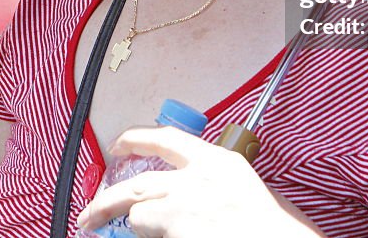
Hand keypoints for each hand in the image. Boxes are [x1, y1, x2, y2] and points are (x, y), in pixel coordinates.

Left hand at [76, 127, 324, 237]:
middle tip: (90, 215)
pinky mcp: (178, 231)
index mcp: (219, 161)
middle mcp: (198, 179)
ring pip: (139, 215)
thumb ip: (215, 182)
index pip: (166, 138)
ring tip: (145, 235)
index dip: (136, 139)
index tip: (117, 145)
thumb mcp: (249, 189)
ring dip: (139, 228)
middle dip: (106, 201)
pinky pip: (149, 236)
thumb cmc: (277, 229)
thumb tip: (187, 192)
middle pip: (136, 184)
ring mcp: (186, 208)